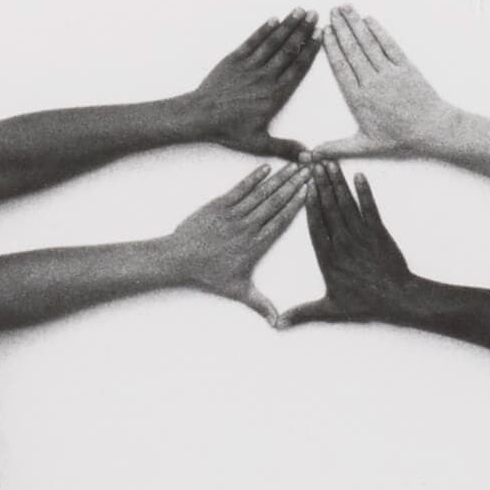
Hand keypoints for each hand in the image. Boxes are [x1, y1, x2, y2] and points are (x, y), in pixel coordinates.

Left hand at [169, 163, 310, 323]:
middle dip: (294, 185)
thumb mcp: (237, 291)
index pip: (282, 221)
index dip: (298, 205)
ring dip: (279, 178)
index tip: (311, 192)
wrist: (179, 259)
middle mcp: (247, 226)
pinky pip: (240, 188)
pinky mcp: (219, 205)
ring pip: (261, 193)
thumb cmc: (208, 275)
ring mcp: (233, 214)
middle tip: (309, 171)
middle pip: (276, 202)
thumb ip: (260, 305)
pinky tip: (267, 168)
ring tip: (294, 165)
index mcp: (255, 245)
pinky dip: (254, 177)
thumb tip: (277, 324)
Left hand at [190, 10, 321, 159]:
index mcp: (275, 95)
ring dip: (287, 26)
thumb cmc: (229, 130)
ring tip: (299, 11)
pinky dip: (263, 30)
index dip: (310, 50)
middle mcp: (265, 77)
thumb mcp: (259, 143)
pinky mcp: (234, 60)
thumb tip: (309, 156)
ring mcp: (249, 66)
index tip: (320, 36)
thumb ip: (285, 148)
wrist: (200, 116)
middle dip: (303, 31)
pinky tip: (274, 19)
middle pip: (289, 50)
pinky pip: (252, 42)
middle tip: (315, 14)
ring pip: (273, 42)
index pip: (298, 68)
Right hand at [278, 161, 419, 326]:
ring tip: (330, 163)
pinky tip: (359, 175)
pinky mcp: (379, 233)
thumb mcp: (330, 309)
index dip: (309, 204)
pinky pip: (371, 208)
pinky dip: (365, 191)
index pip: (315, 225)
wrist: (397, 299)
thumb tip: (278, 324)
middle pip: (329, 208)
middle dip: (321, 184)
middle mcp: (343, 243)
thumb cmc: (363, 304)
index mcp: (328, 258)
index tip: (302, 186)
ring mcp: (362, 236)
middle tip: (313, 163)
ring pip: (347, 205)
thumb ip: (303, 313)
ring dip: (338, 183)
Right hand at [311, 6, 454, 158]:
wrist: (431, 129)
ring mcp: (389, 72)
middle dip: (340, 28)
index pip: (340, 67)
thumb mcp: (365, 146)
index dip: (331, 47)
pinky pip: (389, 45)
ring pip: (368, 44)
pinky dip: (379, 31)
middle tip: (331, 11)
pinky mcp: (406, 67)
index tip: (324, 32)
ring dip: (356, 24)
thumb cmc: (399, 139)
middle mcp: (371, 81)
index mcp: (358, 98)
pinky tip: (369, 20)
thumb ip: (337, 147)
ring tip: (345, 8)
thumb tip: (313, 155)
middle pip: (352, 50)